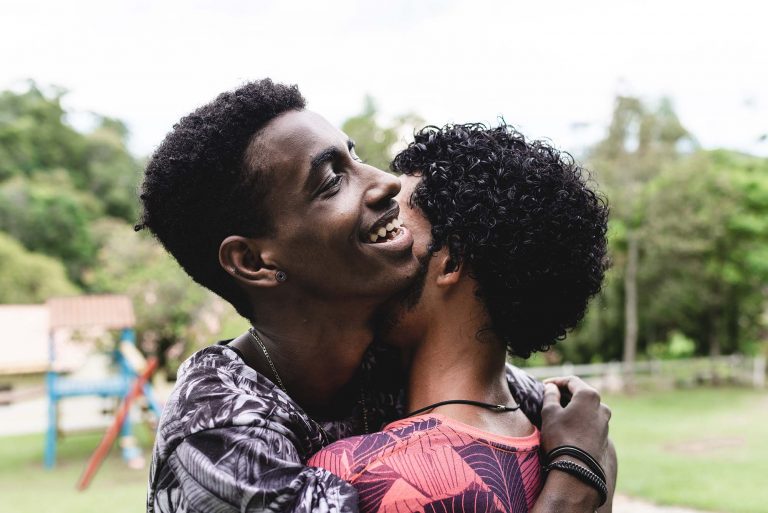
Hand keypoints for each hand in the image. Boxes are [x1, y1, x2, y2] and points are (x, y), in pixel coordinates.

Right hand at [540, 376, 615, 511]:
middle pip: (581, 393)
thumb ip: (550, 395)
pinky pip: (590, 420)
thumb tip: (552, 388)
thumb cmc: (561, 437)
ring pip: (587, 407)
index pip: (571, 381)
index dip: (556, 381)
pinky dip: (579, 418)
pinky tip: (567, 425)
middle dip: (565, 393)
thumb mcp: (550, 413)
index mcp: (589, 395)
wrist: (578, 469)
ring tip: (557, 411)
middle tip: (550, 396)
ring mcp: (605, 422)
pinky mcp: (604, 436)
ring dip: (573, 406)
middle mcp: (601, 406)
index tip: (544, 385)